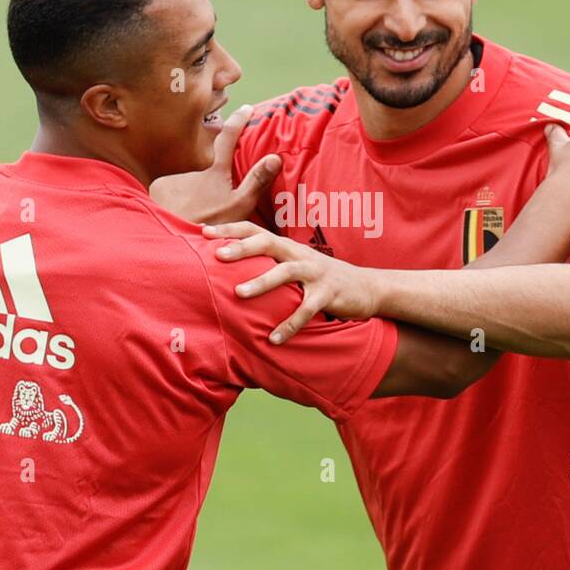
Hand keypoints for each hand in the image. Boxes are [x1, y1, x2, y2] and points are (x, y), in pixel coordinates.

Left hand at [149, 105, 282, 224]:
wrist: (174, 238)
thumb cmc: (210, 223)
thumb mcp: (239, 205)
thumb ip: (256, 180)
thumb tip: (275, 157)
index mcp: (215, 165)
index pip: (229, 133)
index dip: (240, 118)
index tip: (248, 109)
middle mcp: (193, 160)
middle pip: (204, 136)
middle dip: (215, 128)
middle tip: (222, 124)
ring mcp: (174, 168)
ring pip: (186, 149)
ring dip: (194, 145)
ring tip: (201, 149)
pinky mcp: (159, 179)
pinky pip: (169, 163)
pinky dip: (176, 161)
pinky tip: (178, 170)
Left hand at [201, 221, 381, 343]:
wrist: (366, 287)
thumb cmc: (320, 278)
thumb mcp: (295, 265)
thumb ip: (269, 264)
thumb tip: (232, 270)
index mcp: (287, 248)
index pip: (255, 230)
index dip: (230, 230)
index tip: (203, 232)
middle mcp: (299, 255)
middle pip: (268, 243)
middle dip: (242, 248)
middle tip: (217, 256)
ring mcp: (315, 273)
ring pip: (285, 273)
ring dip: (261, 282)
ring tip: (239, 294)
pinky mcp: (329, 294)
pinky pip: (306, 309)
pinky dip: (290, 324)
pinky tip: (274, 339)